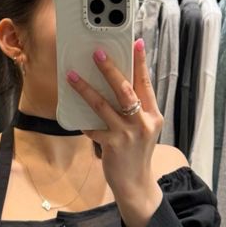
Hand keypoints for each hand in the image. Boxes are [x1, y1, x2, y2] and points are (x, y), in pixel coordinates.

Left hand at [65, 38, 163, 226]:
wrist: (136, 184)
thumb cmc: (136, 155)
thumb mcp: (143, 131)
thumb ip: (136, 111)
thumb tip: (119, 87)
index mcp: (152, 115)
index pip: (145, 83)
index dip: (141, 62)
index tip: (137, 42)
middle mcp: (142, 122)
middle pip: (125, 89)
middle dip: (110, 68)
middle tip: (97, 52)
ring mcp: (128, 134)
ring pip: (104, 105)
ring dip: (86, 89)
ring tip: (73, 76)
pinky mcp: (113, 145)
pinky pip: (93, 128)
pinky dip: (84, 122)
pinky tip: (75, 116)